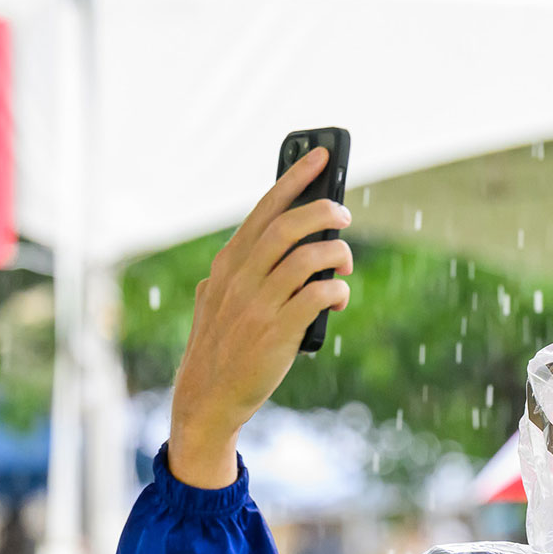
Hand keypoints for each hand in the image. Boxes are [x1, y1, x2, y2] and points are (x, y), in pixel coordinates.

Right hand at [167, 146, 354, 487]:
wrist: (206, 397)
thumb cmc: (221, 347)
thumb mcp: (218, 300)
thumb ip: (241, 273)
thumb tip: (286, 250)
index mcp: (228, 264)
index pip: (265, 209)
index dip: (295, 178)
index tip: (322, 156)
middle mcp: (241, 278)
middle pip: (290, 226)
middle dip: (325, 211)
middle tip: (346, 215)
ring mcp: (258, 304)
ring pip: (310, 258)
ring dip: (337, 254)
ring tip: (345, 263)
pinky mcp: (278, 332)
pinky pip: (318, 296)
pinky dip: (337, 290)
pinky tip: (339, 297)